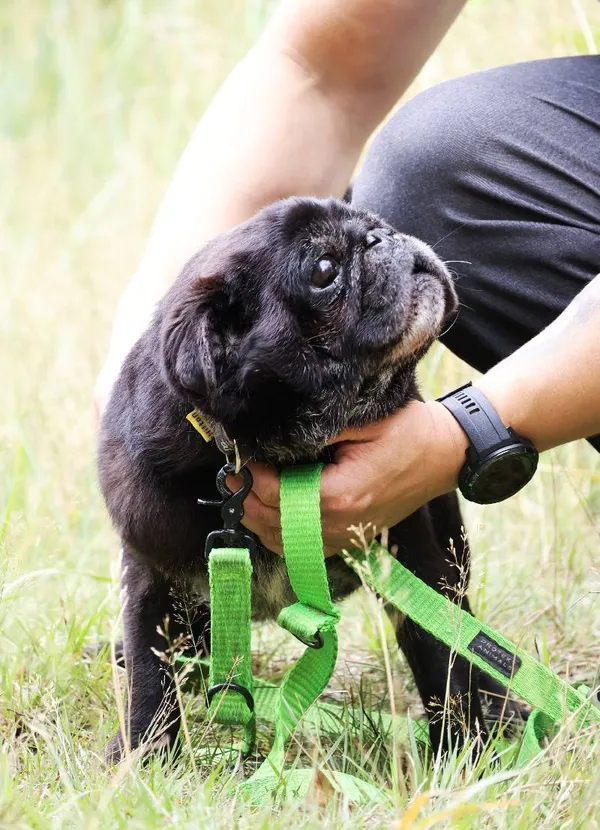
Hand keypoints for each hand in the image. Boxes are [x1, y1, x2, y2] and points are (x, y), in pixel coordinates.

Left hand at [228, 400, 467, 555]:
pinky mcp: (351, 539)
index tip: (241, 456)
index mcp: (341, 494)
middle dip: (247, 499)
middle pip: (275, 523)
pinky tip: (271, 514)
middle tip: (231, 475)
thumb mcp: (364, 421)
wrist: (447, 455)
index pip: (277, 495)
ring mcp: (346, 537)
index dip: (252, 476)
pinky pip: (305, 551)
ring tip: (244, 494)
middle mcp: (341, 524)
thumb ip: (318, 430)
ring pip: (285, 544)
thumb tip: (276, 435)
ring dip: (259, 521)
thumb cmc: (410, 432)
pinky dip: (282, 537)